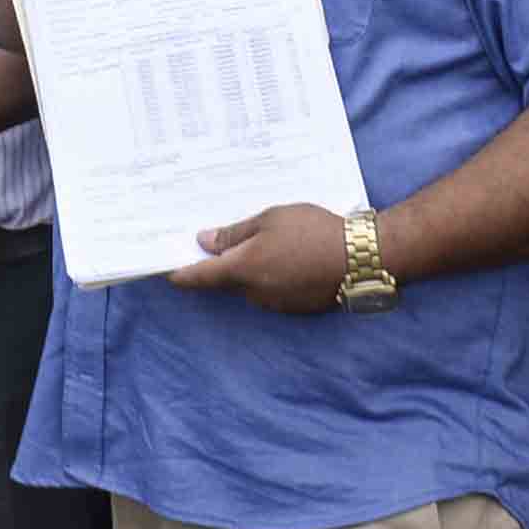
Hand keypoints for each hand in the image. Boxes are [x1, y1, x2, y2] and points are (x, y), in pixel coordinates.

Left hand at [175, 203, 355, 310]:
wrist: (362, 257)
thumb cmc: (312, 231)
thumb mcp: (270, 220)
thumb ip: (234, 234)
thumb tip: (204, 242)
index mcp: (242, 269)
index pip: (200, 277)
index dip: (181, 273)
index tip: (166, 269)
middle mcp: (255, 293)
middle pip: (227, 281)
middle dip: (225, 263)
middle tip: (227, 239)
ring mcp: (277, 304)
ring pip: (253, 286)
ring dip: (254, 269)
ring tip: (272, 242)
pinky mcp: (297, 308)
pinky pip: (274, 292)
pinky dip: (275, 277)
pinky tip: (291, 258)